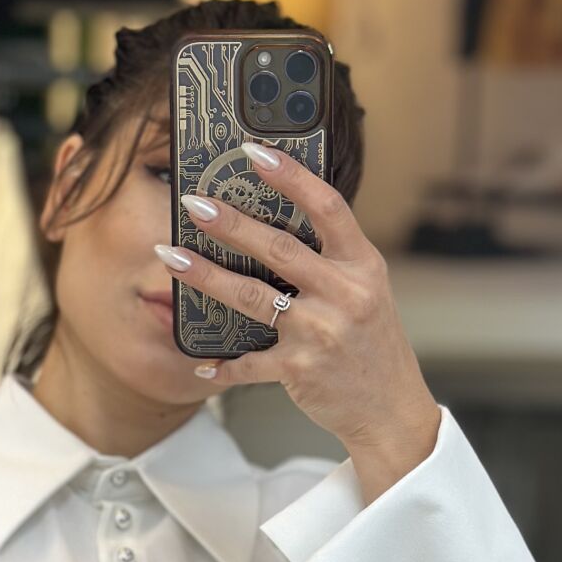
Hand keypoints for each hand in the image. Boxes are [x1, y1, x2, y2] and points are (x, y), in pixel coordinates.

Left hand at [158, 142, 435, 450]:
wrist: (390, 409)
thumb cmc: (372, 345)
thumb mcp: (367, 291)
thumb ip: (331, 259)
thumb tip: (272, 222)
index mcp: (363, 266)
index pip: (328, 207)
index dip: (291, 176)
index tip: (254, 152)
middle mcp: (344, 295)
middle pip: (279, 249)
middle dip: (230, 223)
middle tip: (193, 204)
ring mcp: (321, 332)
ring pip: (252, 297)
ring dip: (206, 275)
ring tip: (171, 256)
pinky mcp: (300, 369)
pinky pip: (249, 363)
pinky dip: (223, 366)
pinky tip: (201, 362)